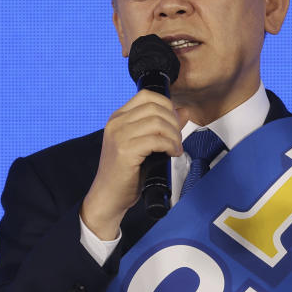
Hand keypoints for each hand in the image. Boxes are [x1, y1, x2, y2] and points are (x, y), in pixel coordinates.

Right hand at [81, 90, 188, 238]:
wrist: (108, 196)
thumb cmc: (125, 173)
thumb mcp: (144, 144)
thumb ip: (162, 126)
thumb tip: (183, 111)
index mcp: (118, 117)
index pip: (146, 95)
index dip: (167, 104)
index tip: (175, 121)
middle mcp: (116, 123)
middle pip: (155, 107)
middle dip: (174, 122)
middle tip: (178, 138)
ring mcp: (119, 136)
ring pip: (157, 122)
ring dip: (173, 135)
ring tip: (175, 148)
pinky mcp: (125, 151)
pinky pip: (156, 140)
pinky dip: (169, 146)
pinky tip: (171, 154)